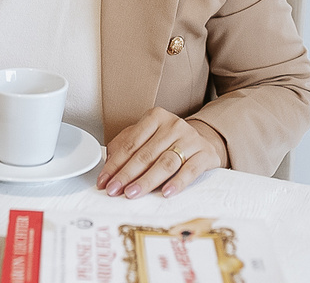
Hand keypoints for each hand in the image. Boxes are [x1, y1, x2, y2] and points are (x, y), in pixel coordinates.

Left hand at [96, 109, 225, 198]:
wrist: (203, 140)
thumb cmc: (169, 141)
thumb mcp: (147, 137)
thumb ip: (126, 145)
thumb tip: (108, 164)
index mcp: (156, 117)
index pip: (131, 143)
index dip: (115, 164)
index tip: (104, 181)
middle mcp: (173, 125)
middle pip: (146, 154)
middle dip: (127, 174)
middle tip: (114, 190)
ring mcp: (190, 139)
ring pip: (165, 162)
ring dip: (147, 180)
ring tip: (132, 193)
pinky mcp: (205, 153)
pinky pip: (190, 170)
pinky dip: (177, 182)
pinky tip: (166, 192)